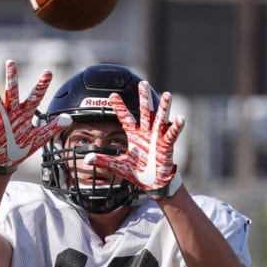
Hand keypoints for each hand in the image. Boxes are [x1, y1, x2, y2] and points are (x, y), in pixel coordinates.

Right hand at [0, 60, 70, 174]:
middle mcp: (14, 112)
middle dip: (12, 78)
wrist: (9, 159)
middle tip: (10, 62)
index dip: (41, 85)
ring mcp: (3, 120)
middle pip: (13, 92)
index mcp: (26, 113)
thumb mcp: (39, 137)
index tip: (48, 72)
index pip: (35, 96)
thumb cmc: (23, 145)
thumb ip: (53, 127)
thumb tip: (69, 119)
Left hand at [86, 81, 184, 197]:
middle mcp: (146, 133)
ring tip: (167, 95)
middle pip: (145, 112)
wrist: (151, 183)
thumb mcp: (118, 165)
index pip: (125, 118)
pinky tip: (180, 119)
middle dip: (144, 98)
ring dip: (164, 108)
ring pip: (160, 119)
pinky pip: (172, 135)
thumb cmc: (137, 172)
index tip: (112, 95)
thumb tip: (86, 159)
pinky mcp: (166, 146)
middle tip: (143, 83)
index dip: (119, 107)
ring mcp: (157, 138)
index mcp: (134, 135)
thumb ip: (103, 160)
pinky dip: (176, 127)